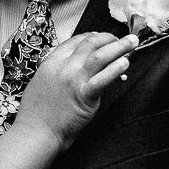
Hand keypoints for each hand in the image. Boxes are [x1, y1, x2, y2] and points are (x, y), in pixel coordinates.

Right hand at [17, 32, 136, 143]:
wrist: (35, 132)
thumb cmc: (37, 113)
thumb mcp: (41, 82)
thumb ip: (57, 71)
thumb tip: (74, 67)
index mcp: (52, 62)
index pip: (76, 40)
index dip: (93, 36)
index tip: (103, 37)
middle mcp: (64, 67)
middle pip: (91, 43)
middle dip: (109, 37)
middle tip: (122, 40)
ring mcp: (74, 80)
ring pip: (100, 56)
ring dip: (119, 46)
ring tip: (133, 42)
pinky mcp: (84, 96)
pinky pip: (103, 79)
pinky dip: (116, 69)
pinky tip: (125, 64)